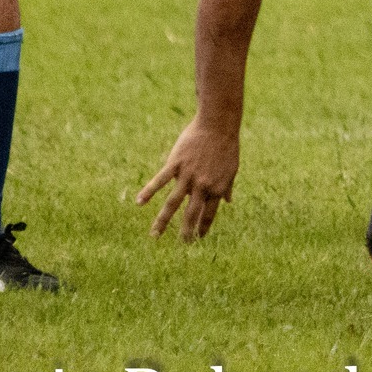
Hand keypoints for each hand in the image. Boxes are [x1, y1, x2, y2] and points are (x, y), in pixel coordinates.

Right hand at [137, 118, 239, 240]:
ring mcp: (188, 175)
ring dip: (163, 221)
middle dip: (185, 232)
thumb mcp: (231, 169)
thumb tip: (229, 201)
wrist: (218, 125)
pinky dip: (149, 191)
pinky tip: (139, 202)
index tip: (198, 240)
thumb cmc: (226, 146)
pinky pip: (160, 180)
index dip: (203, 227)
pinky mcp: (176, 164)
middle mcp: (202, 185)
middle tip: (180, 245)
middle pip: (191, 213)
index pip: (208, 213)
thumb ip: (227, 187)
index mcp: (216, 187)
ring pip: (172, 203)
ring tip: (154, 236)